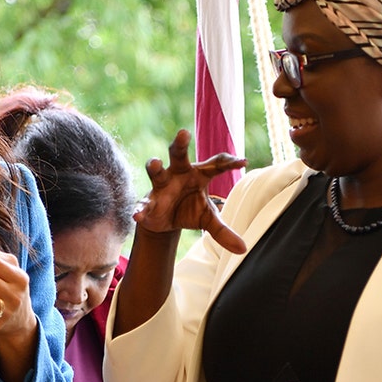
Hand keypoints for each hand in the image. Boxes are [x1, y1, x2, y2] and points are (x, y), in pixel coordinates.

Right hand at [136, 129, 246, 253]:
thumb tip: (243, 249)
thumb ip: (223, 231)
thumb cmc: (190, 209)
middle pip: (178, 154)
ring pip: (156, 171)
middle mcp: (178, 174)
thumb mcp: (208, 219)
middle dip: (179, 144)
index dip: (229, 161)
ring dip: (155, 166)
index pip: (215, 164)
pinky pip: (143, 204)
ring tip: (155, 162)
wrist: (165, 220)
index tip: (243, 161)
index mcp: (198, 173)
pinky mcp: (148, 202)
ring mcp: (161, 186)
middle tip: (183, 133)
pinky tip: (138, 214)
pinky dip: (140, 208)